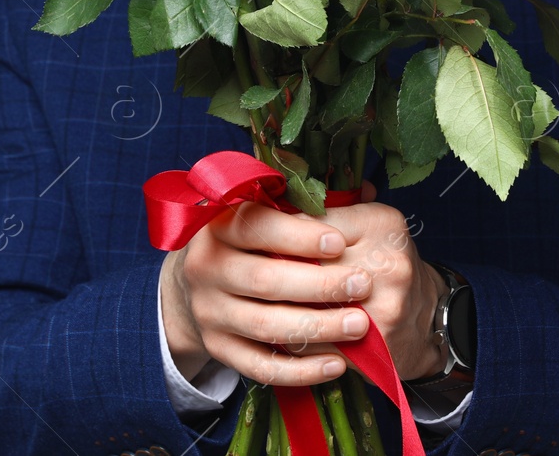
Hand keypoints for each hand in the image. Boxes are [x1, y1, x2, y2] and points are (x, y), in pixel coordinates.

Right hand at [160, 181, 446, 387]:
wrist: (194, 285)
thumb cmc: (246, 242)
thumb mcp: (262, 213)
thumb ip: (306, 205)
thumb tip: (364, 187)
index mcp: (218, 226)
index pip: (256, 227)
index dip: (299, 236)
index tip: (340, 242)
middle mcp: (206, 268)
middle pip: (264, 280)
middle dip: (319, 284)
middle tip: (363, 284)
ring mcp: (210, 313)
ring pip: (266, 326)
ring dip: (317, 327)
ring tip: (360, 325)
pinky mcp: (219, 349)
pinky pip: (262, 367)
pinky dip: (301, 370)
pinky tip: (337, 365)